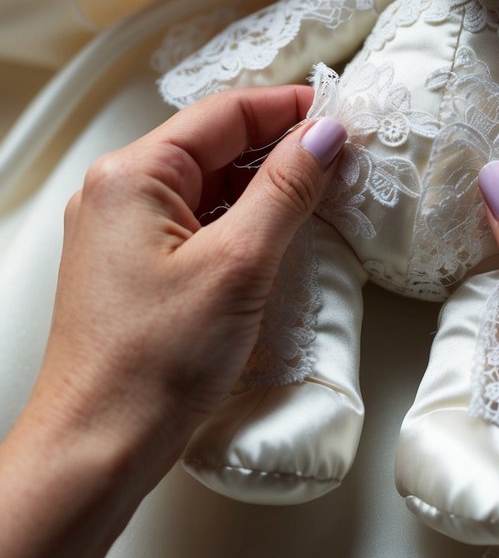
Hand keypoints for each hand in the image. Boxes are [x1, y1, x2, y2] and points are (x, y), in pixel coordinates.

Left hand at [29, 87, 345, 481]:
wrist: (98, 448)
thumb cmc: (153, 361)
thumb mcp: (238, 263)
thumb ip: (286, 189)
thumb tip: (324, 135)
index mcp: (131, 174)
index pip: (223, 114)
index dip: (287, 108)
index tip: (341, 113)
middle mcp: (118, 192)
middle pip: (214, 145)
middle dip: (280, 148)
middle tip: (342, 157)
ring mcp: (122, 232)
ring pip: (208, 186)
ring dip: (264, 186)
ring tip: (323, 193)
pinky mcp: (134, 268)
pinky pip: (197, 222)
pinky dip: (241, 221)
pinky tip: (281, 234)